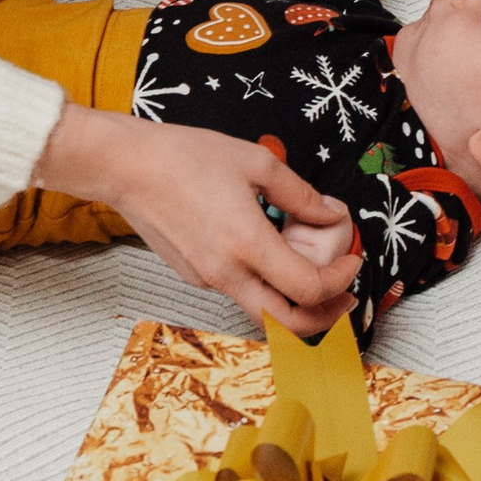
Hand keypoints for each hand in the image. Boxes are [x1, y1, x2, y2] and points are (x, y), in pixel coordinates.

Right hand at [34, 104, 357, 332]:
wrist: (127, 167)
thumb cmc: (186, 156)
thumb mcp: (255, 162)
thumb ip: (300, 194)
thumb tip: (332, 215)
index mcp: (247, 244)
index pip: (308, 288)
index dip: (340, 280)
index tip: (353, 260)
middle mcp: (227, 273)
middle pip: (288, 324)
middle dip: (325, 316)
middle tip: (344, 295)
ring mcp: (207, 280)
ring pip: (262, 312)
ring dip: (294, 304)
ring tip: (311, 272)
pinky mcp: (193, 276)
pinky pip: (238, 291)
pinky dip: (264, 284)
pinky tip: (269, 252)